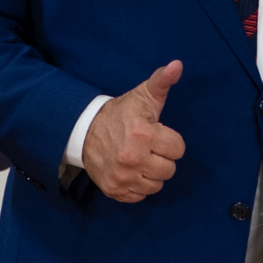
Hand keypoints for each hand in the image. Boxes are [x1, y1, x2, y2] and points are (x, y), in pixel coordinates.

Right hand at [82, 62, 185, 202]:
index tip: (156, 134)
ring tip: (140, 159)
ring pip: (157, 185)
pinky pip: (140, 196)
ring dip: (152, 173)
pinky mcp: (113, 189)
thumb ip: (163, 80)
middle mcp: (133, 158)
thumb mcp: (142, 95)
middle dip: (162, 157)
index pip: (178, 149)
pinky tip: (131, 171)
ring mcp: (122, 176)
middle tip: (148, 147)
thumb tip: (178, 65)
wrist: (84, 130)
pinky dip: (138, 186)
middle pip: (169, 169)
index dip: (170, 140)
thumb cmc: (120, 113)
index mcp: (144, 133)